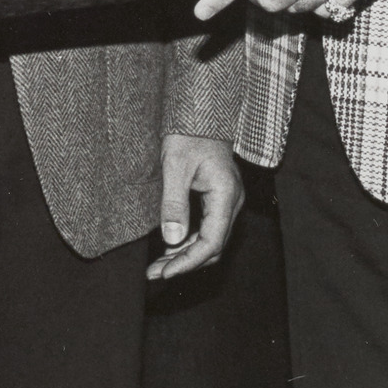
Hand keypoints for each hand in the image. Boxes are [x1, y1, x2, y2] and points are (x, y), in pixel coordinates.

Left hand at [147, 134, 243, 279]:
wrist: (201, 114)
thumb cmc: (190, 134)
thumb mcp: (175, 167)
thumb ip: (174, 204)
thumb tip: (171, 239)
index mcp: (226, 195)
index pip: (211, 242)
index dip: (188, 262)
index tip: (165, 273)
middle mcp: (232, 201)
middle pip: (213, 246)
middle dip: (184, 263)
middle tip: (155, 273)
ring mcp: (227, 201)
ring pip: (210, 240)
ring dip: (185, 255)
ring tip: (157, 266)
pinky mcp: (219, 199)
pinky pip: (207, 229)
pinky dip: (189, 242)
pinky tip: (169, 247)